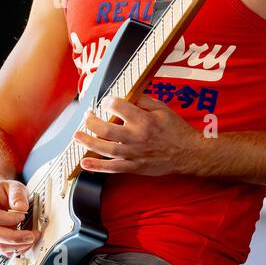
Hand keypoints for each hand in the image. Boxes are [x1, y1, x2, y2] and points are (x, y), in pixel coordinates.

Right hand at [0, 178, 34, 255]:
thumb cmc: (4, 192)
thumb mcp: (14, 186)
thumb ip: (18, 195)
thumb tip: (21, 209)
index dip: (8, 219)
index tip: (22, 216)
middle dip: (15, 237)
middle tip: (31, 235)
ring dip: (18, 245)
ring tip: (32, 238)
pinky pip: (3, 250)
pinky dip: (16, 249)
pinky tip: (26, 243)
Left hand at [74, 94, 200, 176]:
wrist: (189, 153)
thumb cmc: (176, 130)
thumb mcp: (163, 109)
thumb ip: (144, 101)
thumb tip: (127, 96)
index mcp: (144, 120)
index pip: (118, 106)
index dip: (108, 101)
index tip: (105, 101)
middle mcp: (136, 137)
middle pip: (105, 129)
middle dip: (91, 121)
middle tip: (87, 116)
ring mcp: (133, 154)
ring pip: (104, 148)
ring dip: (87, 141)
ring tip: (77, 135)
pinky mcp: (134, 167)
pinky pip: (112, 169)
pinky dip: (96, 167)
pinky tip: (84, 163)